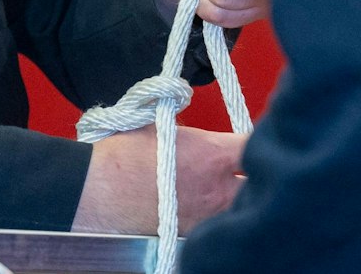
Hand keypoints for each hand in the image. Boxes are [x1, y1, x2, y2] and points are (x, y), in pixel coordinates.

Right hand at [71, 125, 245, 233]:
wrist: (98, 192)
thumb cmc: (122, 156)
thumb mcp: (160, 125)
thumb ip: (191, 130)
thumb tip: (200, 131)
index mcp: (212, 155)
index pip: (256, 143)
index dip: (262, 138)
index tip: (257, 138)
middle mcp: (219, 189)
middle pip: (261, 182)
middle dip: (260, 174)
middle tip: (250, 168)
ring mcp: (209, 217)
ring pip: (244, 207)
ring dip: (242, 198)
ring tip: (234, 191)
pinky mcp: (195, 235)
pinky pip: (220, 225)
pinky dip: (220, 217)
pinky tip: (209, 209)